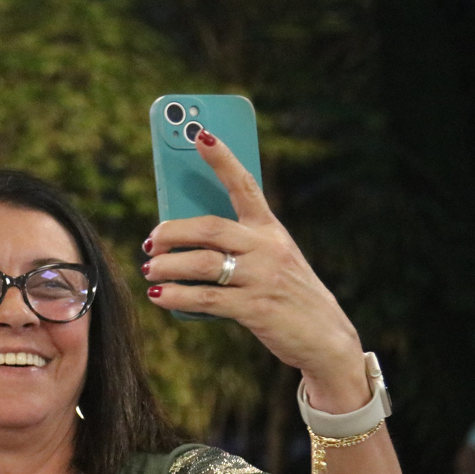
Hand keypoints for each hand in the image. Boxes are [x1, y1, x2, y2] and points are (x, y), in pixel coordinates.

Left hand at [141, 131, 367, 411]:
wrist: (325, 338)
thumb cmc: (285, 295)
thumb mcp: (269, 262)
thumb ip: (235, 247)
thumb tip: (179, 242)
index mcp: (271, 230)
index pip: (245, 185)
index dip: (223, 159)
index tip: (200, 135)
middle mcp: (268, 248)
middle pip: (210, 227)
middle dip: (173, 231)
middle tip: (151, 241)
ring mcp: (263, 278)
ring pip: (204, 262)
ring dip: (168, 265)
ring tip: (149, 269)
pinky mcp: (257, 309)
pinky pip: (206, 297)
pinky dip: (177, 295)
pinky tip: (158, 295)